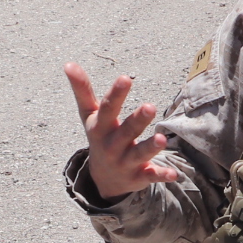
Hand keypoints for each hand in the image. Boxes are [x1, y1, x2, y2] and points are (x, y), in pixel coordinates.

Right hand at [65, 63, 179, 200]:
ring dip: (150, 148)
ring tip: (162, 139)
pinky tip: (174, 174)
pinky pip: (151, 176)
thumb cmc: (99, 136)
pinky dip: (162, 175)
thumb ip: (82, 90)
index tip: (125, 78)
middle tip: (150, 107)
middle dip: (137, 120)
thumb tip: (68, 63)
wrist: (104, 179)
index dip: (116, 94)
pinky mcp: (138, 177)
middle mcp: (112, 145)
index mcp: (100, 127)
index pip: (107, 109)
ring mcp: (125, 162)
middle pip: (126, 132)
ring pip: (139, 154)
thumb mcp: (88, 115)